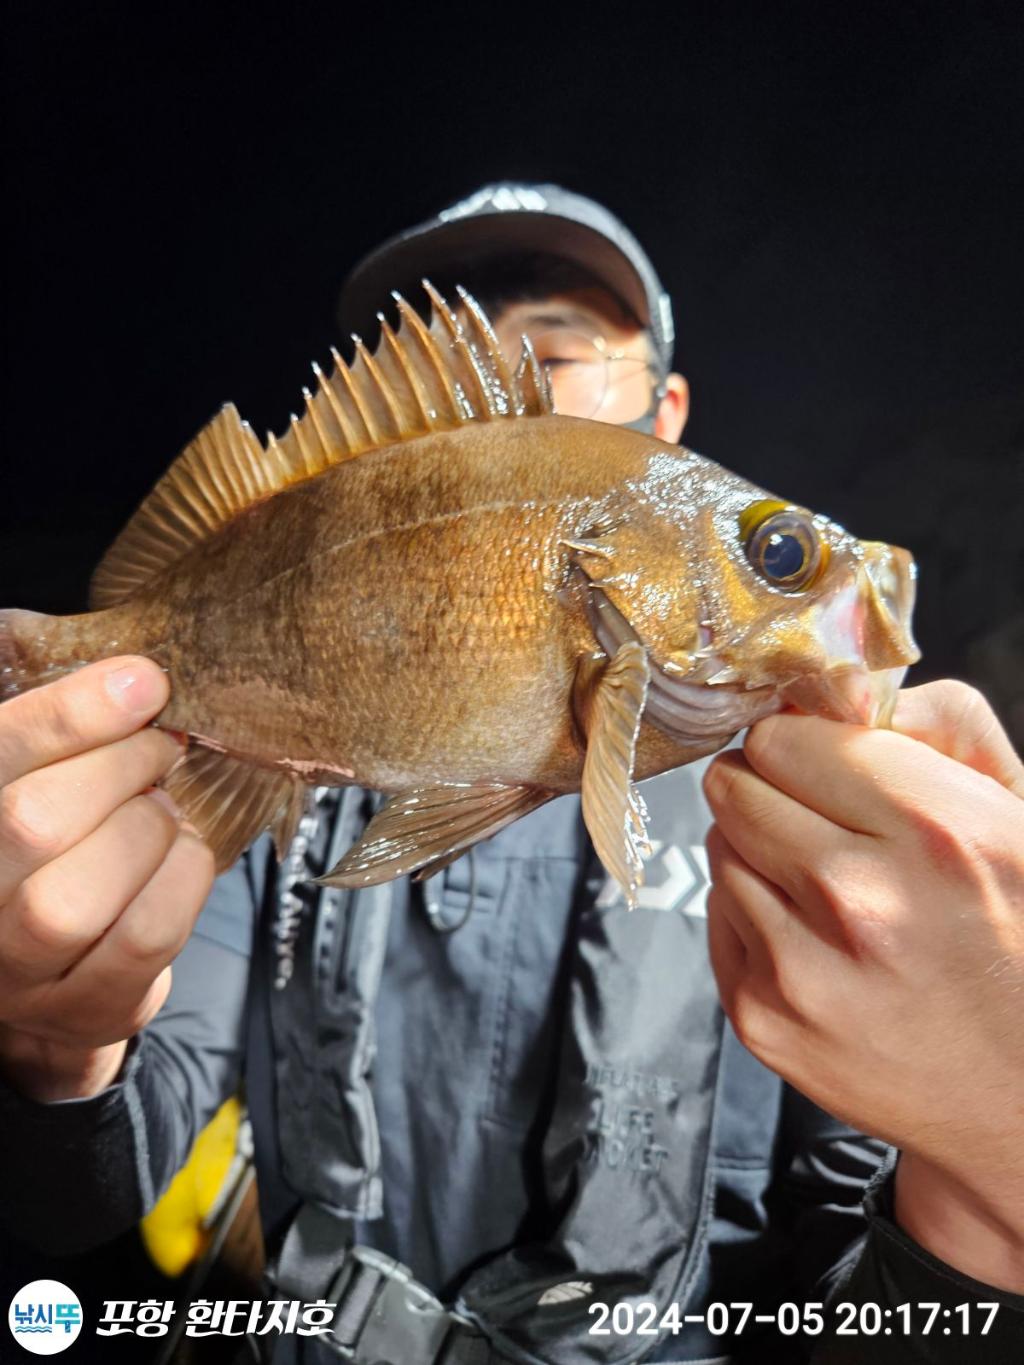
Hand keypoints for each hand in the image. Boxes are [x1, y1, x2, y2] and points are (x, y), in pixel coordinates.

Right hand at [0, 657, 213, 1101]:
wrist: (55, 964)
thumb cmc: (52, 848)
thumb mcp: (41, 778)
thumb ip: (65, 733)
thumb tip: (135, 677)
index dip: (73, 711)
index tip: (143, 681)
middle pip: (33, 822)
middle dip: (122, 765)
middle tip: (160, 746)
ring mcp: (14, 971)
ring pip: (78, 898)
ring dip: (148, 829)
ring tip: (162, 806)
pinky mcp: (84, 1008)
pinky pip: (145, 937)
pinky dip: (183, 877)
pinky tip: (182, 852)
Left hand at [703, 680, 1023, 1289]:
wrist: (1020, 1096)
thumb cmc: (1018, 936)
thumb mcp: (1015, 810)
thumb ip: (938, 723)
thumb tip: (836, 688)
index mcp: (934, 830)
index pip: (784, 736)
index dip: (802, 744)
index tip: (821, 762)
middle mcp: (860, 897)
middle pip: (734, 785)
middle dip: (770, 789)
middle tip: (816, 819)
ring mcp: (802, 967)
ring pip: (720, 848)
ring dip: (760, 854)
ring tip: (827, 890)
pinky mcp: (762, 1018)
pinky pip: (718, 915)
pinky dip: (754, 914)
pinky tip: (814, 939)